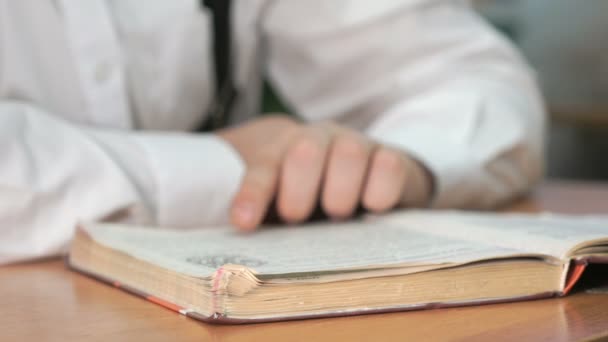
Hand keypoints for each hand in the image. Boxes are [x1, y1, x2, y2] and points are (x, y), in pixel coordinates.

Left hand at [217, 115, 432, 230]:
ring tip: (338, 215)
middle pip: (305, 151)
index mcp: (284, 151)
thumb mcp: (288, 206)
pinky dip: (380, 193)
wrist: (370, 181)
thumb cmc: (317, 200)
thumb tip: (247, 237)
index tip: (244, 223)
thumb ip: (267, 217)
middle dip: (298, 193)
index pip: (264, 168)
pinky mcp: (392, 157)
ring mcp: (357, 145)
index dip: (253, 194)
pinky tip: (374, 209)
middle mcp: (319, 140)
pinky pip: (388, 166)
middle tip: (298, 219)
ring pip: (350, 154)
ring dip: (340, 195)